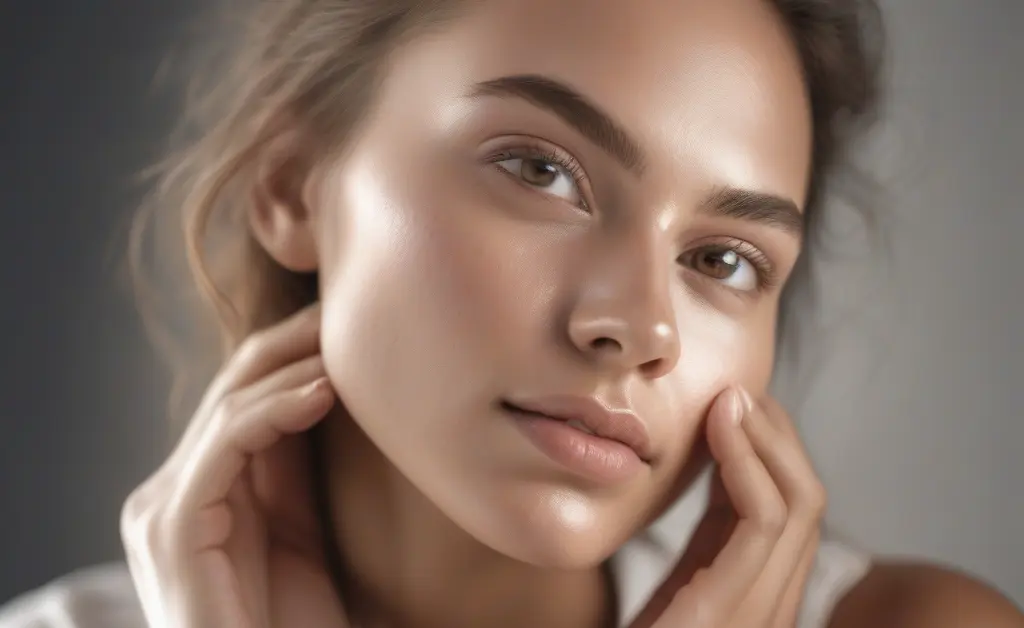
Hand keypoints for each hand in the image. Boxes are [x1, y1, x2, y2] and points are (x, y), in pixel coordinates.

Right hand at [120, 303, 347, 627]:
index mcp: (195, 491)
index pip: (240, 399)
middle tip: (347, 312)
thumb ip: (292, 469)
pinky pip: (227, 443)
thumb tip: (325, 394)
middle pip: (230, 390)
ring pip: (228, 406)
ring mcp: (161, 509)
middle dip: (290, 344)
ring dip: (291, 366)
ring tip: (344, 344)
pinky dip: (276, 408)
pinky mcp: (172, 527)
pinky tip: (325, 391)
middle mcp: (168, 492)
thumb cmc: (291, 623)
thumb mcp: (298, 529)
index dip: (291, 355)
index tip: (348, 326)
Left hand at [629, 390, 825, 627]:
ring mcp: (761, 617)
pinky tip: (722, 427)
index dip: (772, 448)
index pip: (790, 508)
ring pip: (797, 504)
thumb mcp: (681, 585)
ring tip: (731, 398)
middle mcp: (773, 607)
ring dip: (765, 437)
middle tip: (739, 390)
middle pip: (805, 500)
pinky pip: (760, 524)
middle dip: (777, 435)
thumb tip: (719, 462)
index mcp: (763, 595)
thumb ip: (710, 538)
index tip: (739, 405)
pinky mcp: (727, 615)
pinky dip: (747, 463)